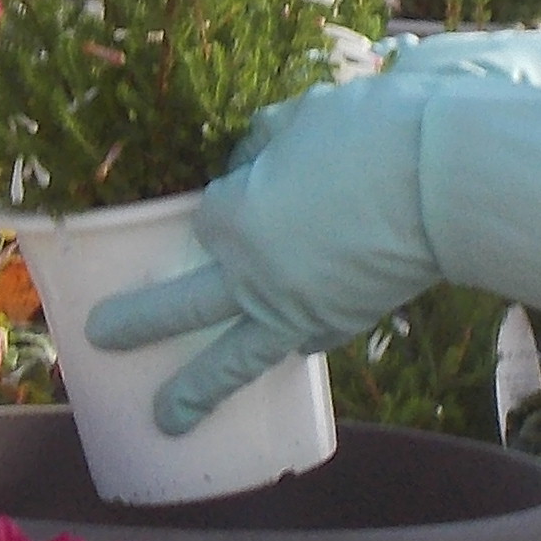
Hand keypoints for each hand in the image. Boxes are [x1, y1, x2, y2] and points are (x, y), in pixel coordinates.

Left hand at [78, 80, 540, 433]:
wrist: (443, 180)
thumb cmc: (369, 134)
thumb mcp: (301, 118)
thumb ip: (265, 140)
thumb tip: (252, 149)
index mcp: (232, 215)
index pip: (199, 222)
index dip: (215, 208)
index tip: (236, 191)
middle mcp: (252, 274)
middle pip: (181, 307)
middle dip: (137, 325)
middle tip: (96, 341)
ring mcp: (297, 308)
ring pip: (234, 359)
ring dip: (198, 393)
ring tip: (166, 422)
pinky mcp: (342, 324)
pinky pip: (302, 345)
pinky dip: (291, 348)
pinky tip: (285, 353)